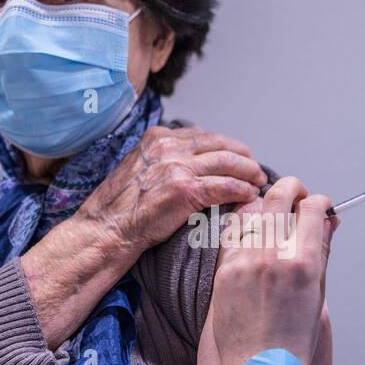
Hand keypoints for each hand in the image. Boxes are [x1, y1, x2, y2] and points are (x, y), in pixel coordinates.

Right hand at [76, 125, 266, 255]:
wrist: (107, 228)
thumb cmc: (120, 208)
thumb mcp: (138, 168)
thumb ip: (162, 160)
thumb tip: (189, 163)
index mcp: (157, 138)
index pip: (201, 135)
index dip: (224, 146)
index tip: (236, 155)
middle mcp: (168, 147)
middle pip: (219, 144)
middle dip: (242, 156)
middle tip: (254, 167)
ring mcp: (177, 167)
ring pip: (228, 162)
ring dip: (248, 172)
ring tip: (258, 181)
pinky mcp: (186, 190)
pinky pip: (225, 185)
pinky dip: (242, 190)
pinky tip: (249, 196)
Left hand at [209, 177, 335, 364]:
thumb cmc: (293, 340)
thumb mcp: (318, 294)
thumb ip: (321, 252)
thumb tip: (328, 221)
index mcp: (303, 264)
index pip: (311, 208)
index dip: (319, 200)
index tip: (320, 204)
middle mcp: (272, 258)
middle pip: (279, 197)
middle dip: (292, 188)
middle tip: (297, 194)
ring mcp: (244, 263)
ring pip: (254, 211)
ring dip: (267, 205)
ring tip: (274, 214)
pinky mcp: (223, 271)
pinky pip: (234, 234)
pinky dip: (246, 226)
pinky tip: (254, 232)